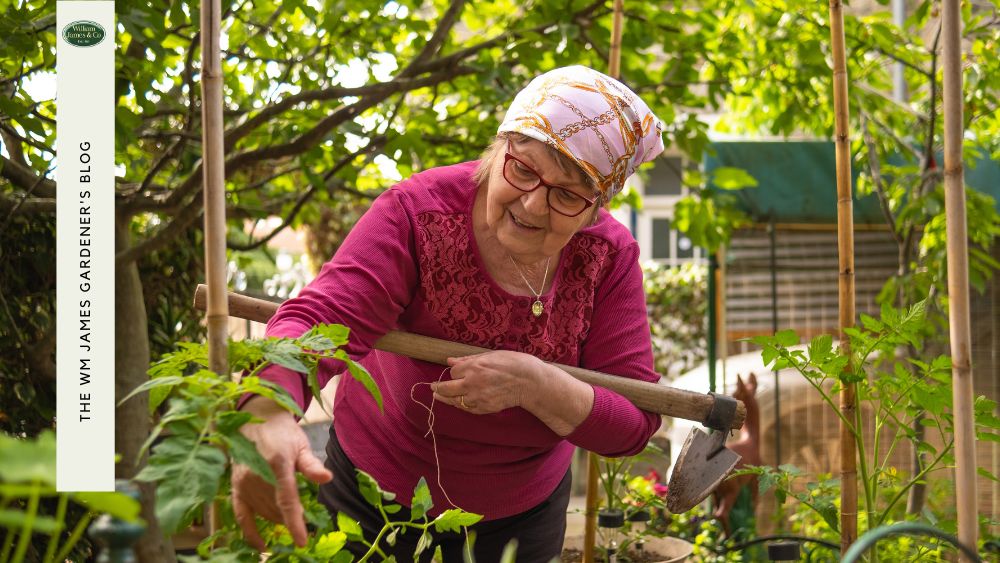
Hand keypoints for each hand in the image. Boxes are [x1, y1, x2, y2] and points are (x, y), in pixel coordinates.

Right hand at [231, 396, 332, 550]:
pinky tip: (262, 546)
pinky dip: (250, 532)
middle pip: (277, 509)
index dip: (294, 523)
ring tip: (290, 518)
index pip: (286, 500)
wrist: (256, 419)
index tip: (301, 541)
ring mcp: (244, 482)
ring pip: (264, 513)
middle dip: (292, 518)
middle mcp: (257, 475)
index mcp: (277, 464)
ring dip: (278, 520)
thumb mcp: (301, 444)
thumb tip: (327, 478)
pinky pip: (241, 515)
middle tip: (306, 516)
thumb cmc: (283, 432)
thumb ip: (311, 464)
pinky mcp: (235, 487)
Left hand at [430, 351, 543, 413]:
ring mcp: (478, 398)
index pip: (453, 371)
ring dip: (446, 398)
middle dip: (438, 388)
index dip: (454, 371)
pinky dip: (460, 405)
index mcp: (474, 367)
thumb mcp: (491, 355)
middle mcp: (473, 383)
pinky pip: (467, 408)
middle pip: (447, 388)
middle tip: (432, 387)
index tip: (456, 371)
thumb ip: (469, 360)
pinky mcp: (485, 408)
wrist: (531, 382)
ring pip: (455, 401)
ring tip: (438, 396)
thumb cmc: (515, 363)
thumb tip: (450, 360)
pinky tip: (456, 402)